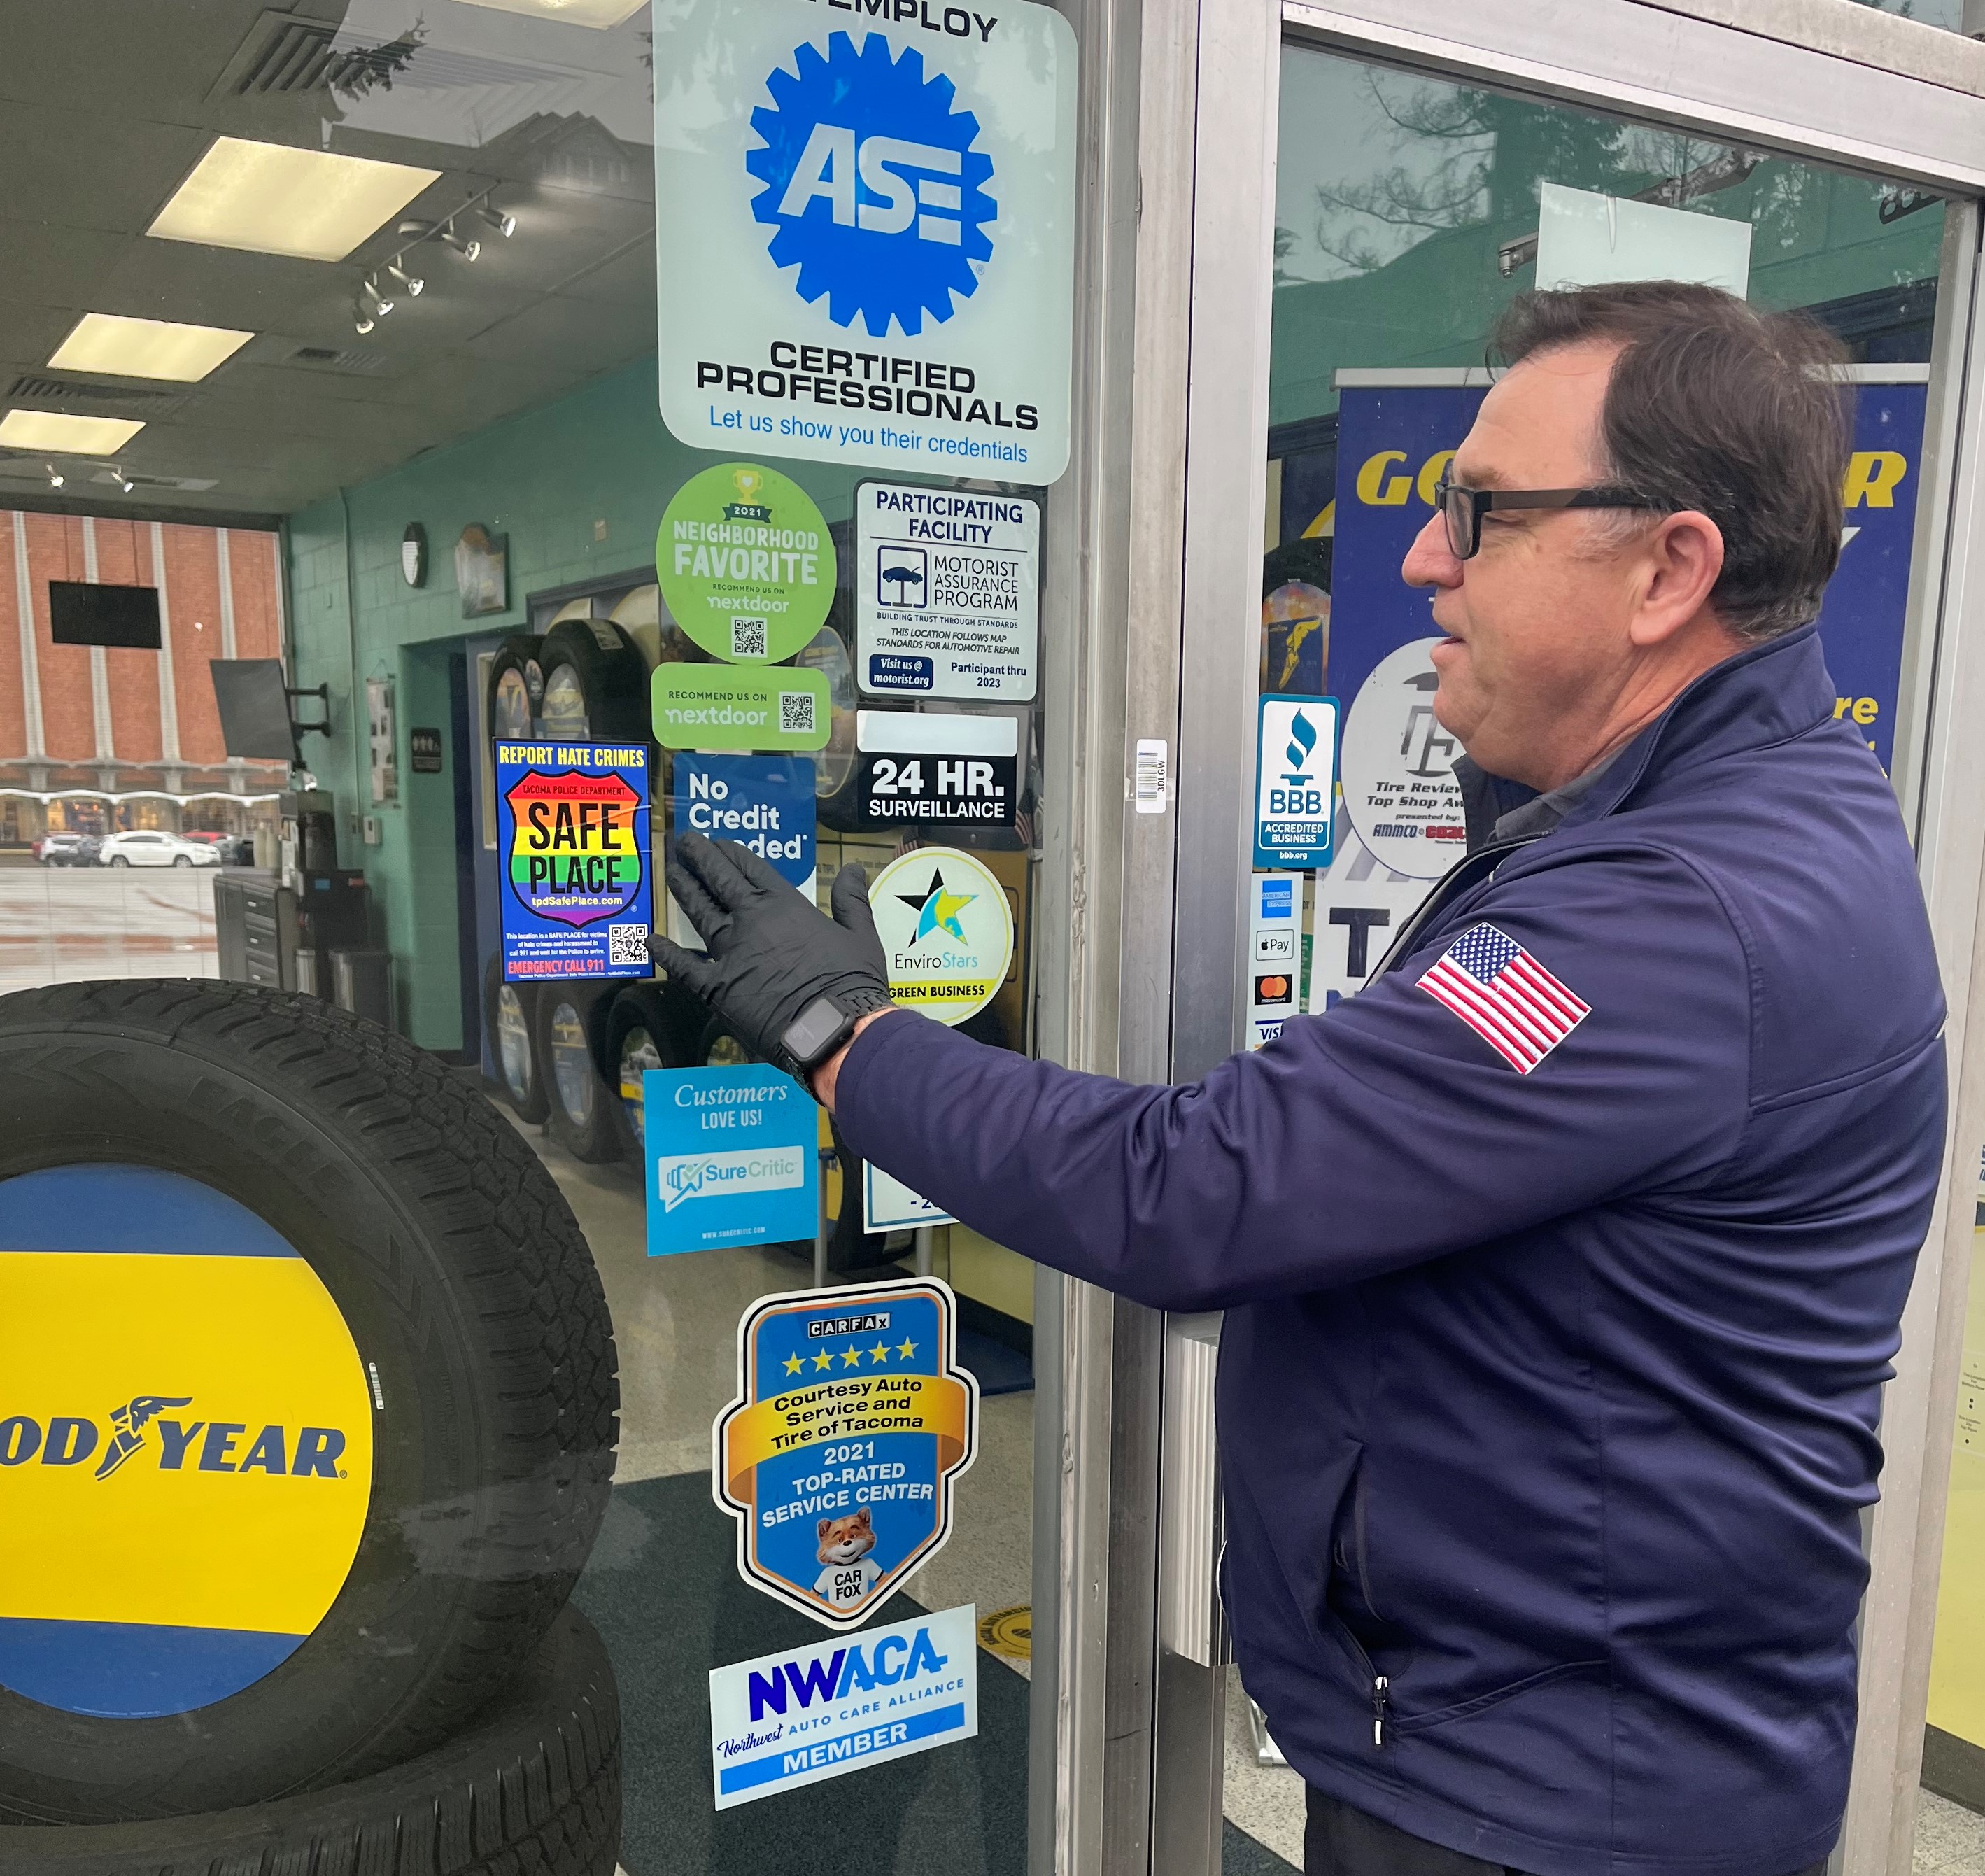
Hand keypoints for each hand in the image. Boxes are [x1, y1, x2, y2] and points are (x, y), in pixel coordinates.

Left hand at [647, 833, 889, 1073]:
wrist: (833, 1030)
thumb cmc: (852, 983)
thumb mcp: (861, 934)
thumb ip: (851, 899)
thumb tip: (854, 868)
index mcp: (786, 905)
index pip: (752, 868)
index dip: (732, 852)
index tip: (717, 841)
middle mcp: (752, 920)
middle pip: (719, 880)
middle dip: (699, 858)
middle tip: (683, 842)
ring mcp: (730, 952)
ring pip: (700, 912)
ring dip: (683, 889)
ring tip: (671, 871)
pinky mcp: (716, 987)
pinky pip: (684, 966)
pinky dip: (666, 952)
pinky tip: (651, 939)